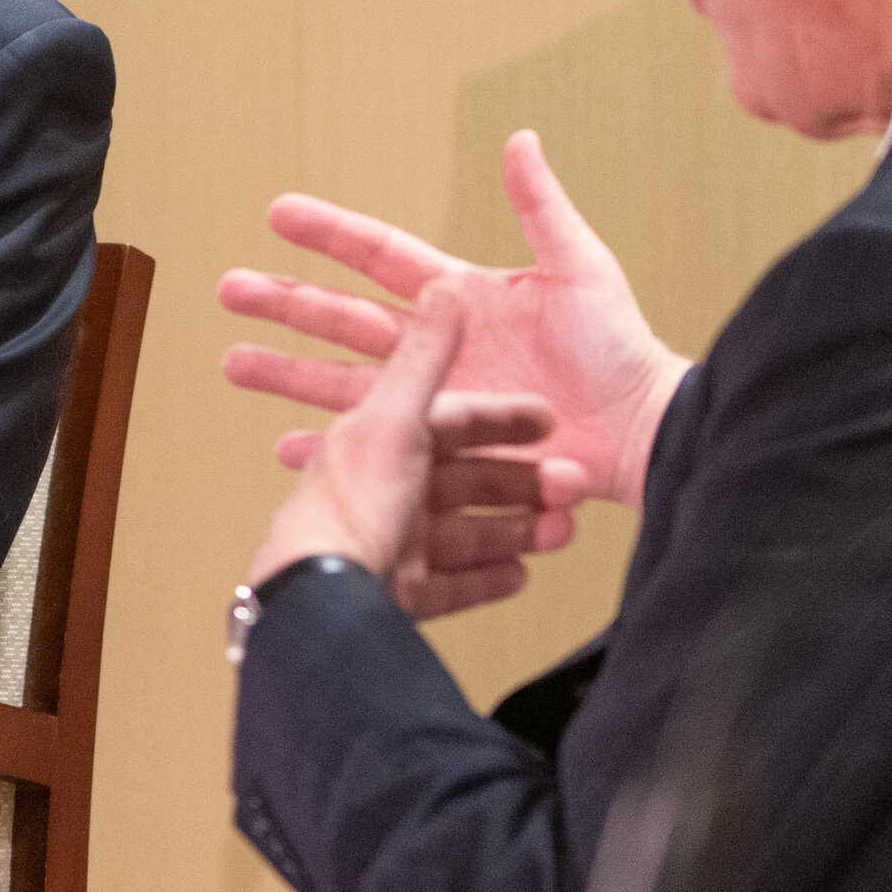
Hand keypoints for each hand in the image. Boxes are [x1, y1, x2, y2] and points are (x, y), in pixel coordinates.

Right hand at [222, 130, 690, 510]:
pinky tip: (285, 446)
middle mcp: (437, 350)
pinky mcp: (441, 453)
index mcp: (461, 300)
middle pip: (343, 319)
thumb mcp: (582, 270)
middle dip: (285, 303)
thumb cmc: (623, 352)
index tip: (278, 213)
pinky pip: (372, 449)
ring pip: (342, 383)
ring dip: (287, 374)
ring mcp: (434, 402)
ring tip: (234, 365)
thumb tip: (519, 139)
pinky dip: (328, 447)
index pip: (380, 258)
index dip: (330, 234)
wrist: (643, 436)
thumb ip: (541, 209)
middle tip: (229, 291)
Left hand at [247, 281, 559, 609]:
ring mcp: (392, 544)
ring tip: (559, 532)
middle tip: (568, 488)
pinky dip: (487, 579)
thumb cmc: (349, 504)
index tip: (549, 419)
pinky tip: (521, 575)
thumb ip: (424, 356)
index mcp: (379, 439)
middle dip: (521, 483)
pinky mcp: (399, 594)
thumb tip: (442, 289)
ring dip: (517, 531)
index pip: (453, 420)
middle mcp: (384, 489)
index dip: (502, 417)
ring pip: (468, 533)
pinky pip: (454, 585)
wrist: (324, 601)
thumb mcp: (395, 417)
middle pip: (466, 480)